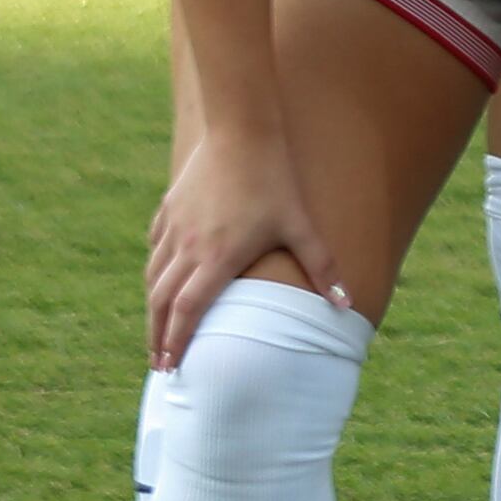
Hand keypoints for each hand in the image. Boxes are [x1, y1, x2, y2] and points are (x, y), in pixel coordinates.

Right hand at [146, 131, 339, 364]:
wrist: (242, 133)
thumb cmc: (275, 182)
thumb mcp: (301, 226)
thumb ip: (323, 268)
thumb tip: (347, 305)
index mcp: (217, 259)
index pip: (188, 312)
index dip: (177, 342)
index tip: (171, 367)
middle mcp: (188, 248)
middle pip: (162, 303)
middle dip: (158, 337)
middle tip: (160, 364)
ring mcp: (174, 229)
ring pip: (154, 277)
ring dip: (153, 308)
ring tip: (157, 329)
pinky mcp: (169, 210)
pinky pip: (156, 247)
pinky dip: (155, 269)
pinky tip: (159, 278)